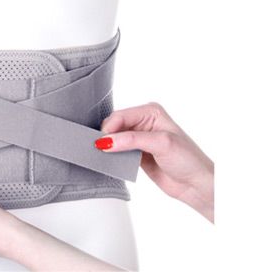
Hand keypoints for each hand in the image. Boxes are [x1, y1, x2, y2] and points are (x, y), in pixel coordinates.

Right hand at [98, 101, 213, 221]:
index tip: (101, 142)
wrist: (198, 186)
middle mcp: (144, 122)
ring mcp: (140, 139)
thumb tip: (105, 141)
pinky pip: (118, 152)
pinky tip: (110, 161)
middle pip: (115, 126)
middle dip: (106, 136)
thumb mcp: (161, 144)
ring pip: (114, 139)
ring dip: (108, 147)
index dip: (109, 128)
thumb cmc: (189, 160)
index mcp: (150, 112)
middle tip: (98, 149)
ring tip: (101, 155)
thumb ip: (131, 140)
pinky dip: (112, 156)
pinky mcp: (137, 154)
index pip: (121, 116)